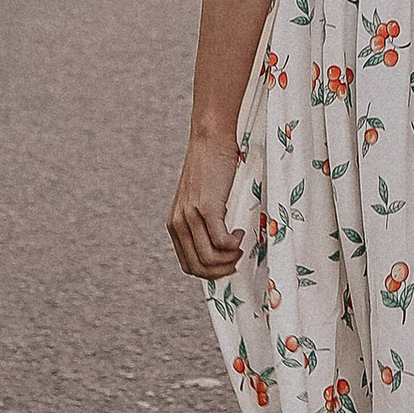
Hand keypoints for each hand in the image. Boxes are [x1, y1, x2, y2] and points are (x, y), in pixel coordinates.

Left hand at [168, 130, 245, 281]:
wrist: (210, 139)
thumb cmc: (210, 168)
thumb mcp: (199, 200)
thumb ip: (201, 222)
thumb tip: (218, 247)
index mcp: (174, 224)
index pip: (188, 266)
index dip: (210, 273)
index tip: (227, 264)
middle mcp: (178, 223)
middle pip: (199, 267)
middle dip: (221, 271)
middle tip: (237, 258)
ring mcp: (191, 216)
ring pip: (210, 259)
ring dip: (230, 258)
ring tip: (239, 244)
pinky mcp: (207, 208)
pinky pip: (221, 242)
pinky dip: (234, 244)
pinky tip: (239, 231)